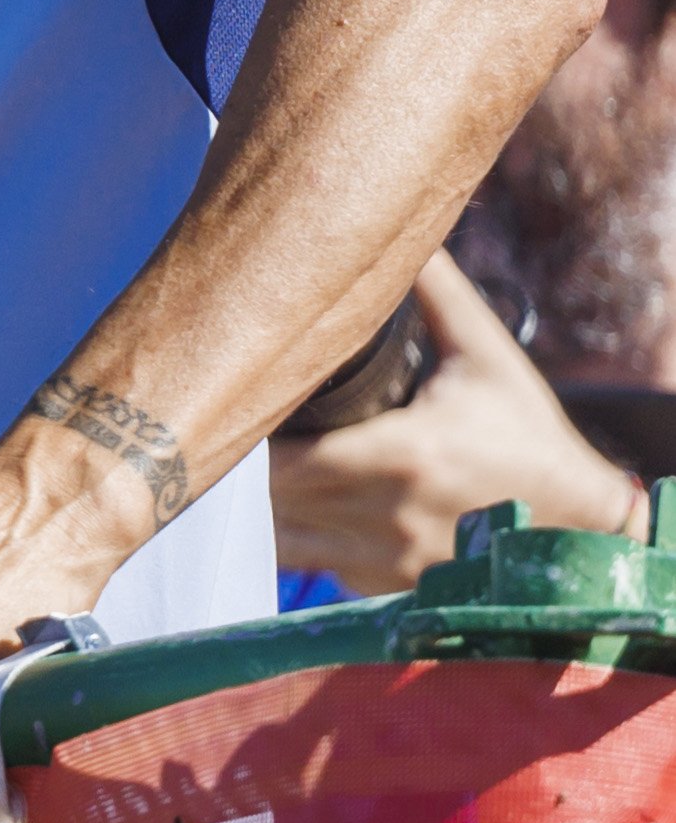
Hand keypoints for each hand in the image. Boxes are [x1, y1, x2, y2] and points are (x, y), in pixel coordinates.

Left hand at [273, 254, 644, 587]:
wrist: (584, 522)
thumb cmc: (529, 436)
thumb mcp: (487, 358)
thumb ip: (438, 296)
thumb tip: (405, 236)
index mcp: (398, 456)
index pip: (280, 458)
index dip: (249, 436)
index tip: (243, 406)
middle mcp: (384, 515)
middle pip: (269, 498)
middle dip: (247, 467)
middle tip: (238, 430)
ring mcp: (386, 560)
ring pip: (283, 540)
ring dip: (265, 507)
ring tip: (262, 469)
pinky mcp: (391, 587)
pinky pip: (317, 564)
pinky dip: (300, 537)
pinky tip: (304, 504)